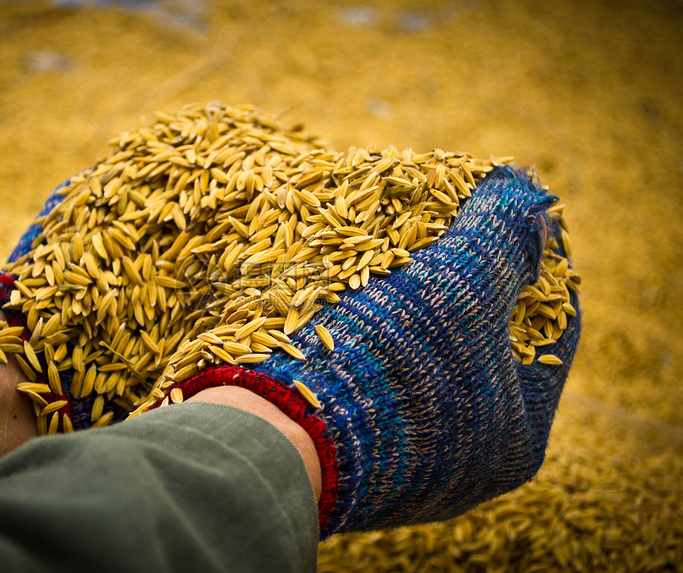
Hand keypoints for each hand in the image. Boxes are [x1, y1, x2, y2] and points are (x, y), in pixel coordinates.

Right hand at [168, 167, 581, 535]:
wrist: (276, 437)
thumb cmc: (385, 361)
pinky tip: (356, 311)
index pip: (551, 331)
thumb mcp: (457, 285)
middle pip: (488, 354)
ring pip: (428, 373)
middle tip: (453, 238)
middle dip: (471, 290)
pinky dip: (378, 346)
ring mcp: (408, 471)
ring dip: (417, 317)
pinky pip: (382, 390)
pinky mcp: (356, 463)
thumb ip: (501, 233)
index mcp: (517, 436)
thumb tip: (529, 190)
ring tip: (400, 265)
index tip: (514, 222)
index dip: (538, 264)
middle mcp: (469, 467)